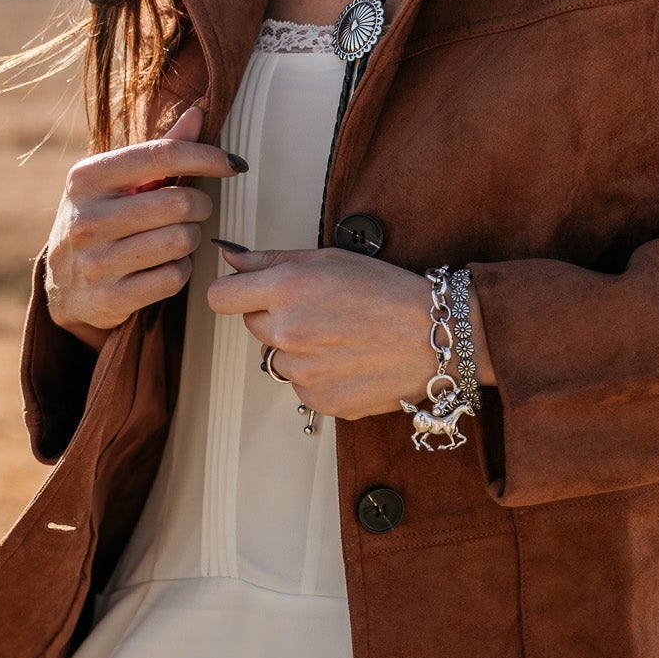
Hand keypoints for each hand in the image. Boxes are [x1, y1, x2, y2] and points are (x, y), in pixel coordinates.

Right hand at [44, 105, 247, 351]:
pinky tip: (165, 265)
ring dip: (191, 239)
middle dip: (200, 206)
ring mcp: (96, 262)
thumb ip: (159, 149)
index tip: (233, 165)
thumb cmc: (101, 220)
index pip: (162, 155)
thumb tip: (199, 109)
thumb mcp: (117, 182)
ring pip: (181, 241)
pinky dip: (180, 270)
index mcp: (87, 178)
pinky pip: (175, 277)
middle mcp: (86, 219)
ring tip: (176, 237)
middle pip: (180, 203)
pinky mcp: (110, 298)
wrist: (61, 286)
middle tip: (195, 210)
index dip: (207, 157)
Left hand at [206, 245, 494, 419]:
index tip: (248, 294)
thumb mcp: (331, 259)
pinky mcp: (320, 400)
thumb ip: (272, 260)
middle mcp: (287, 332)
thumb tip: (230, 257)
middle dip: (277, 318)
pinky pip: (302, 387)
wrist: (438, 336)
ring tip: (342, 338)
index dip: (234, 293)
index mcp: (286, 289)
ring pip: (279, 359)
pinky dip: (320, 377)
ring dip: (299, 350)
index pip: (220, 298)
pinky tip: (351, 361)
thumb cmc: (390, 291)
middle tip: (321, 311)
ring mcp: (302, 372)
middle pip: (253, 326)